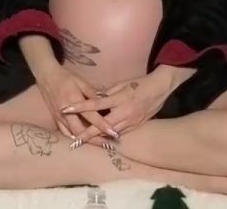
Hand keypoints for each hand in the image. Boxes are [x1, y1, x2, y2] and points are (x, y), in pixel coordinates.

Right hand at [34, 64, 118, 142]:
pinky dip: (74, 138)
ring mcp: (59, 117)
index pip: (91, 116)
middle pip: (81, 131)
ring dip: (85, 140)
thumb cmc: (66, 77)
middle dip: (94, 139)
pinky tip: (82, 141)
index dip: (103, 126)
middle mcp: (66, 112)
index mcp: (74, 100)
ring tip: (98, 144)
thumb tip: (106, 102)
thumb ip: (93, 93)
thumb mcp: (82, 81)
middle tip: (108, 144)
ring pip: (72, 134)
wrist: (47, 75)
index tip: (113, 133)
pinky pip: (64, 132)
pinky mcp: (55, 118)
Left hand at [62, 67, 190, 147]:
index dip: (80, 107)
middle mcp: (124, 113)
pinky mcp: (136, 126)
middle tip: (74, 140)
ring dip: (97, 138)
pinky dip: (109, 137)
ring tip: (84, 142)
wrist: (160, 89)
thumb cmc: (139, 84)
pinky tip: (100, 140)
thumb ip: (106, 93)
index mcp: (119, 99)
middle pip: (101, 126)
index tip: (66, 110)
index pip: (95, 103)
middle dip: (87, 134)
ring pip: (110, 133)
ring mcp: (131, 122)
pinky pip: (120, 133)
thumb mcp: (121, 84)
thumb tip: (93, 99)